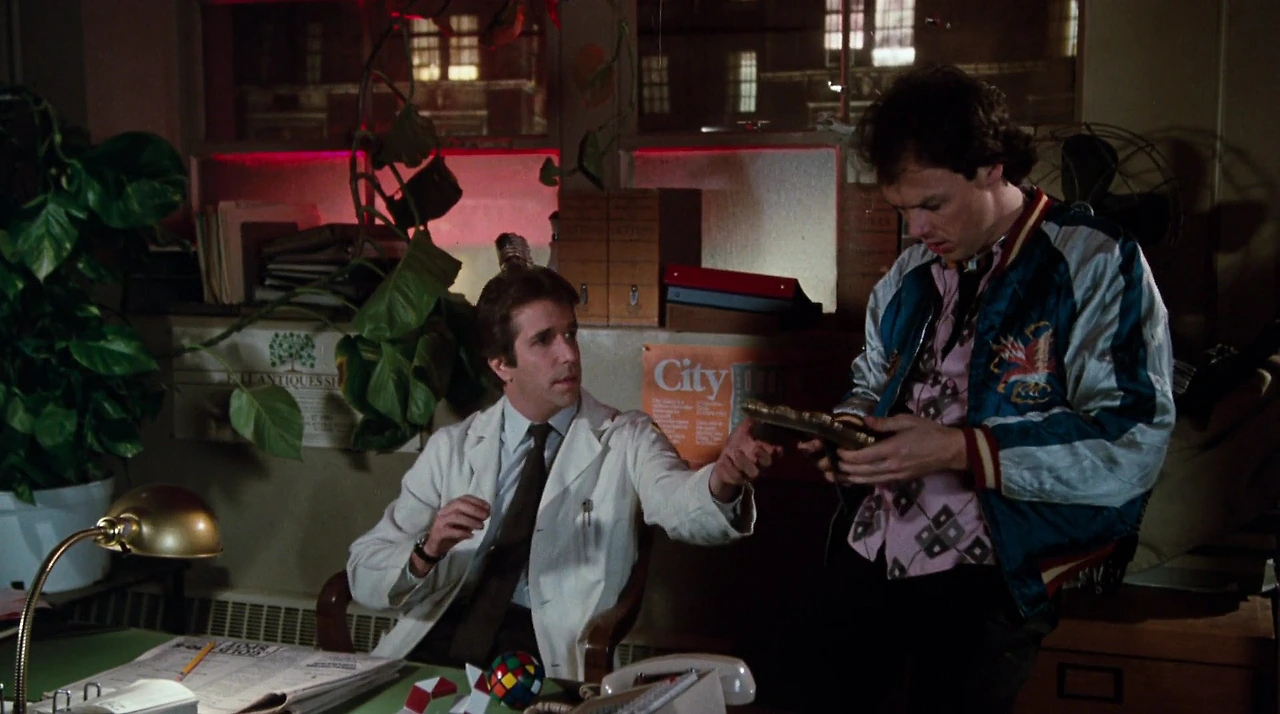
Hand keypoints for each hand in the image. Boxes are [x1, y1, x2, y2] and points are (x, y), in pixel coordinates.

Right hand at [414, 495, 490, 573]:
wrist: (436, 546)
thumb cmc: (452, 532)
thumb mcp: (464, 523)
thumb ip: (473, 517)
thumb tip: (486, 513)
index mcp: (451, 506)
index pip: (464, 498)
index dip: (477, 501)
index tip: (488, 508)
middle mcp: (445, 511)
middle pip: (459, 504)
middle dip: (475, 509)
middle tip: (486, 517)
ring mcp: (440, 521)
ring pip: (455, 517)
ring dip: (471, 521)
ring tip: (481, 526)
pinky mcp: (438, 532)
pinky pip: (450, 531)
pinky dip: (462, 532)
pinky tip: (471, 535)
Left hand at [710, 418, 783, 501]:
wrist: (724, 459)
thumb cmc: (737, 443)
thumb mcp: (742, 431)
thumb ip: (748, 424)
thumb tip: (754, 414)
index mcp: (763, 452)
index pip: (776, 454)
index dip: (777, 452)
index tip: (775, 447)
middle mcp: (760, 465)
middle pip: (767, 464)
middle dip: (762, 456)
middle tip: (755, 447)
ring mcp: (749, 474)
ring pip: (753, 473)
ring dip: (744, 462)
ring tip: (734, 452)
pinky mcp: (738, 480)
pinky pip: (736, 477)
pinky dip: (729, 468)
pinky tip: (724, 459)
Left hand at [797, 414, 966, 485]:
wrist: (950, 452)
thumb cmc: (929, 432)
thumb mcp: (907, 421)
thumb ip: (884, 423)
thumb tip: (864, 421)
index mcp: (893, 449)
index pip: (863, 457)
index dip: (846, 456)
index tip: (835, 451)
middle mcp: (891, 466)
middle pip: (860, 472)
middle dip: (840, 469)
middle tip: (824, 465)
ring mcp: (894, 476)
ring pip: (865, 481)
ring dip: (847, 478)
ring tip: (830, 476)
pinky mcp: (898, 480)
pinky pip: (875, 483)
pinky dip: (860, 482)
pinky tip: (849, 479)